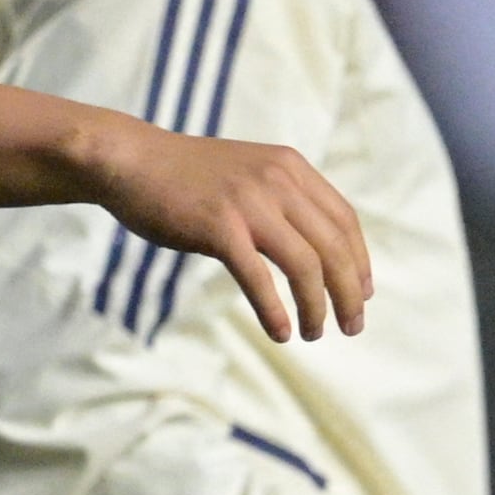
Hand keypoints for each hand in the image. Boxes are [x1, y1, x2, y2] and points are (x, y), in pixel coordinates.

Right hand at [82, 123, 370, 343]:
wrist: (131, 161)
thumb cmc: (186, 176)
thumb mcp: (248, 174)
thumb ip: (281, 199)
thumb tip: (313, 247)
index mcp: (290, 167)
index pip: (344, 220)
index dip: (359, 261)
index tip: (362, 294)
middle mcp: (278, 180)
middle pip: (334, 247)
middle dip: (348, 293)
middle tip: (352, 326)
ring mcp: (248, 202)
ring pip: (305, 265)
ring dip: (316, 307)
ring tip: (314, 333)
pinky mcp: (219, 227)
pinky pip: (259, 278)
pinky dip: (274, 310)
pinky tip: (280, 332)